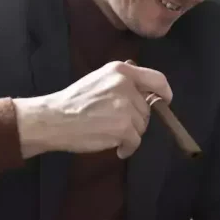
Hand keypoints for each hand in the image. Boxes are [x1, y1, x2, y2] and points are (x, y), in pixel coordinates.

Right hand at [14, 60, 171, 158]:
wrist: (54, 119)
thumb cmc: (74, 101)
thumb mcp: (99, 79)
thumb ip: (122, 80)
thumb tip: (145, 86)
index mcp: (122, 71)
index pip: (156, 79)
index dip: (165, 92)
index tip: (165, 101)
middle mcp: (127, 85)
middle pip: (147, 109)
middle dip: (135, 120)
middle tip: (114, 123)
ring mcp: (126, 107)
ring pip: (141, 126)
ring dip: (129, 134)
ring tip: (108, 132)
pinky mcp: (124, 127)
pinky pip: (135, 142)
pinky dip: (127, 148)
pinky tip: (116, 147)